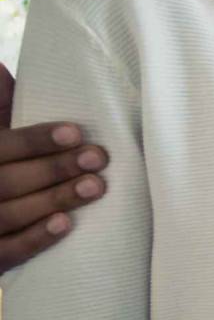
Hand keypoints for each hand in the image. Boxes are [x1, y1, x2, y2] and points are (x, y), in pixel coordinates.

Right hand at [0, 64, 110, 272]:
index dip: (34, 139)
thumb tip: (1, 66)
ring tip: (95, 187)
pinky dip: (33, 240)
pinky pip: (4, 253)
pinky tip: (65, 226)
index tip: (76, 131)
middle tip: (98, 159)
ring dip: (53, 200)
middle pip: (6, 181)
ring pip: (7, 215)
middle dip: (53, 169)